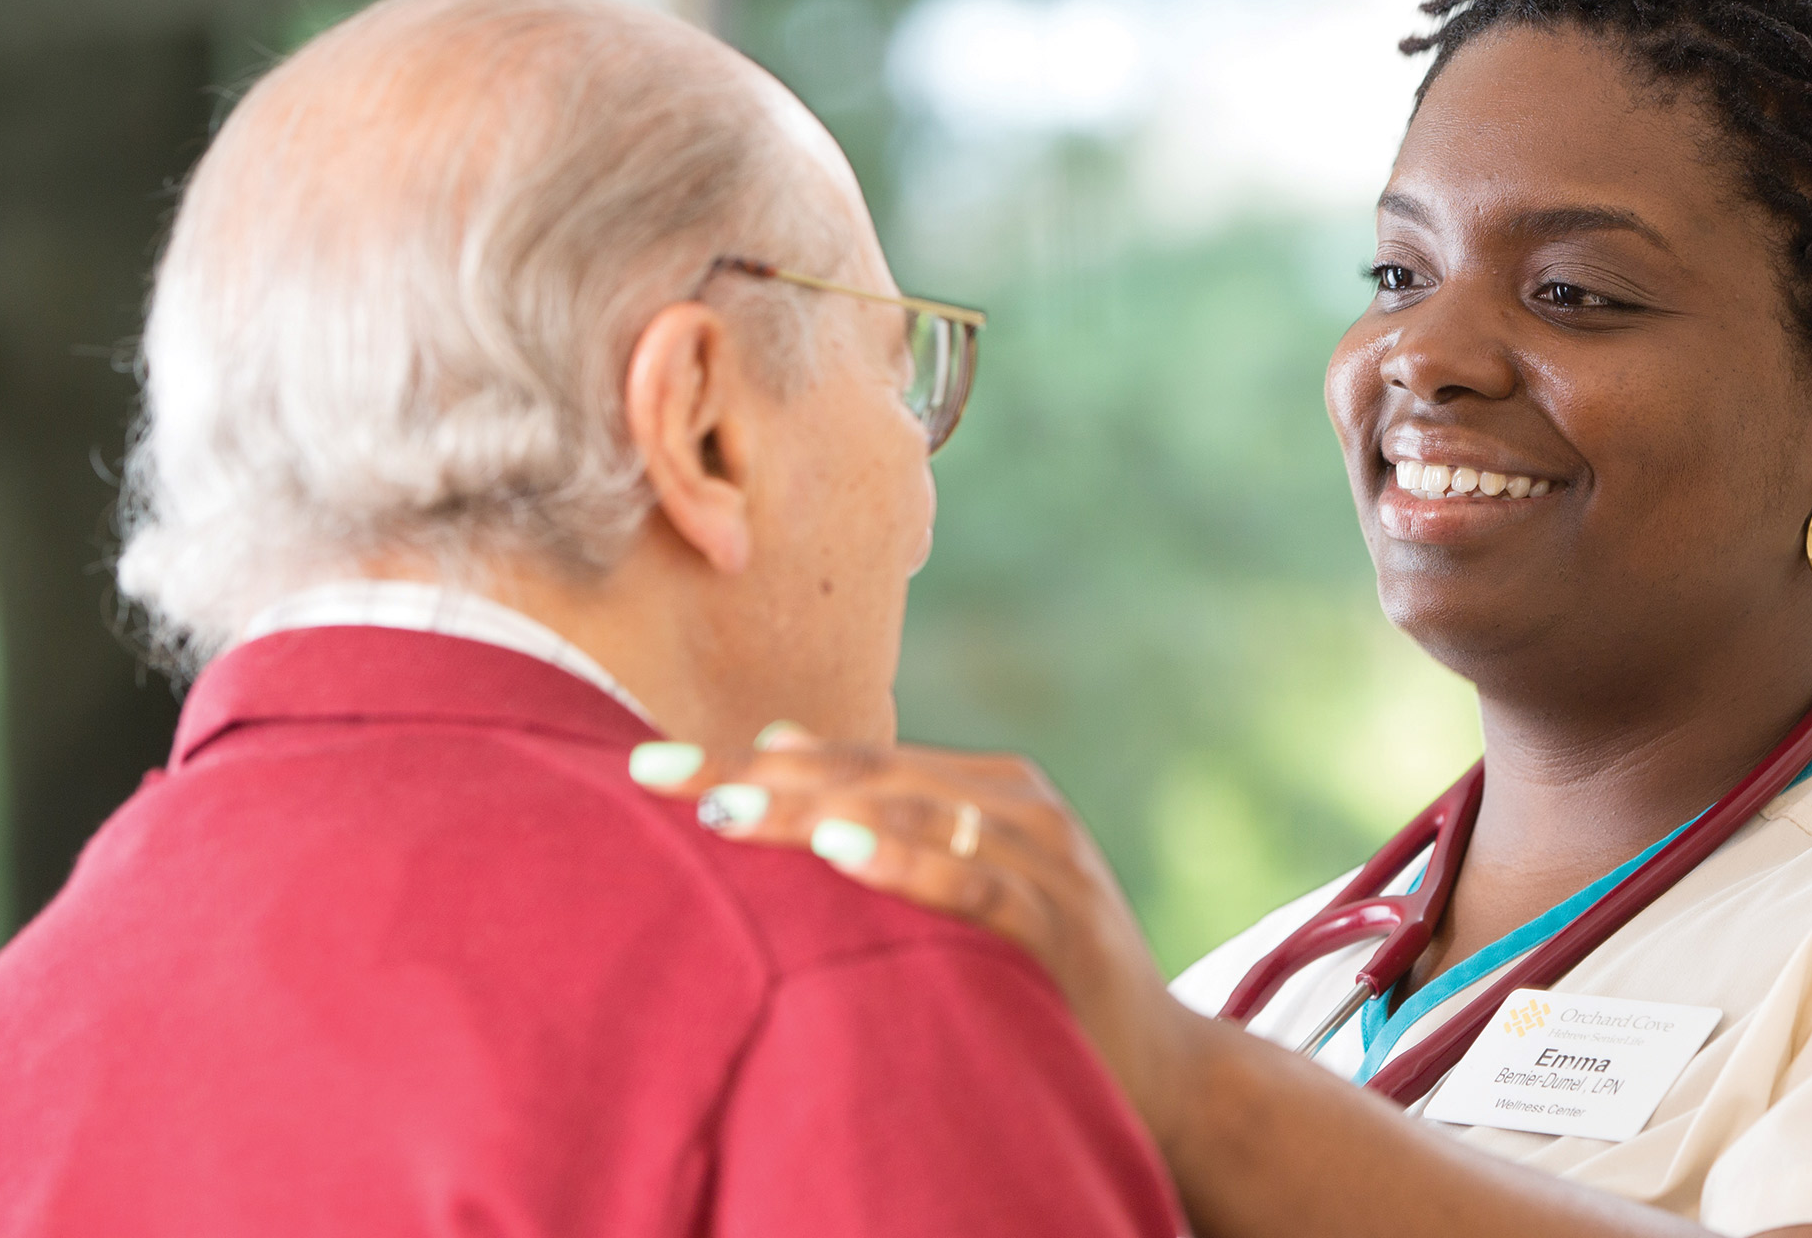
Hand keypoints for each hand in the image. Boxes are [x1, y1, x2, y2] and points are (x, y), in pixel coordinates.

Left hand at [631, 726, 1210, 1145]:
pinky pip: (975, 885)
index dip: (750, 758)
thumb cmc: (1040, 976)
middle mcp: (1020, 805)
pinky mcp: (1060, 924)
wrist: (1162, 1069)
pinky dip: (909, 861)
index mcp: (989, 786)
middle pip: (869, 776)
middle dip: (759, 777)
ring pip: (914, 815)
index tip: (649, 764)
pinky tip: (843, 850)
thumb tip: (775, 741)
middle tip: (658, 776)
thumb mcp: (961, 882)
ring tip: (727, 809)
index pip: (850, 760)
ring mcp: (1046, 860)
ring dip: (815, 808)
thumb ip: (881, 814)